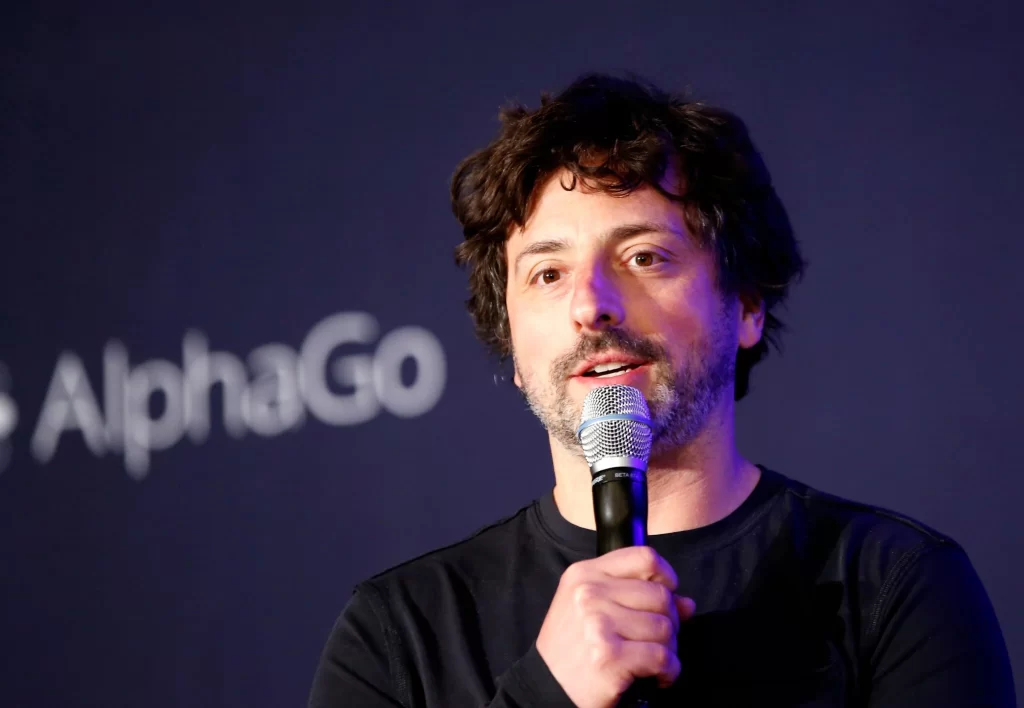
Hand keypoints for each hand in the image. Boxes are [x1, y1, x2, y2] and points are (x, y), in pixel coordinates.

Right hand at [535, 546, 696, 707]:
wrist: (547, 687)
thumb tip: (686, 602)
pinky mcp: (610, 656)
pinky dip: (668, 671)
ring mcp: (598, 624)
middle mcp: (589, 594)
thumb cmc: (572, 648)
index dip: (666, 575)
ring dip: (668, 649)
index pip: (644, 557)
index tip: (667, 593)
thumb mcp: (590, 608)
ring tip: (652, 659)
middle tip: (655, 639)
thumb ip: (636, 596)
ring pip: (664, 627)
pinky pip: (662, 657)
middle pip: (660, 594)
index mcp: (584, 574)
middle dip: (669, 621)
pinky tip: (656, 676)